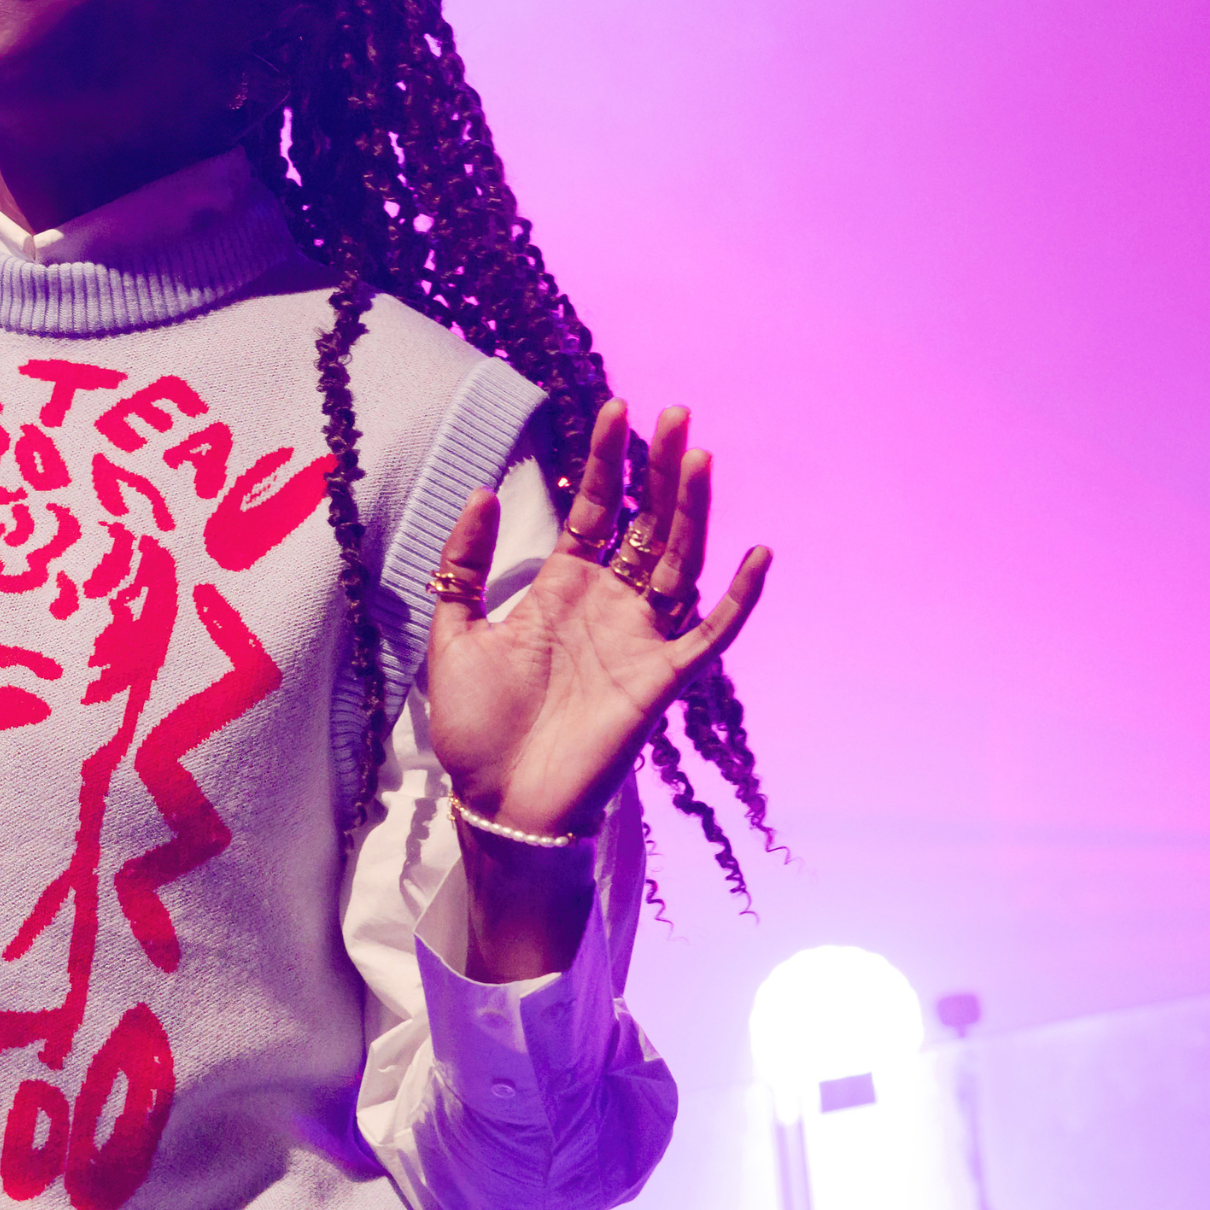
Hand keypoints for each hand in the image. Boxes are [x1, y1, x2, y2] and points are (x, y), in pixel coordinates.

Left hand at [424, 401, 771, 978]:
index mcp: (561, 591)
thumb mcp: (453, 632)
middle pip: (645, 523)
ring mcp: (639, 641)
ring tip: (699, 456)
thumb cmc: (476, 728)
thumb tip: (484, 491)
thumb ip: (465, 565)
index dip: (604, 461)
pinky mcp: (661, 682)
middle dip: (659, 470)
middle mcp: (608, 607)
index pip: (593, 509)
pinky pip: (710, 634)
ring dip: (693, 511)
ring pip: (679, 561)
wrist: (497, 802)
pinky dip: (738, 598)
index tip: (612, 407)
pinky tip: (756, 553)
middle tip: (675, 410)